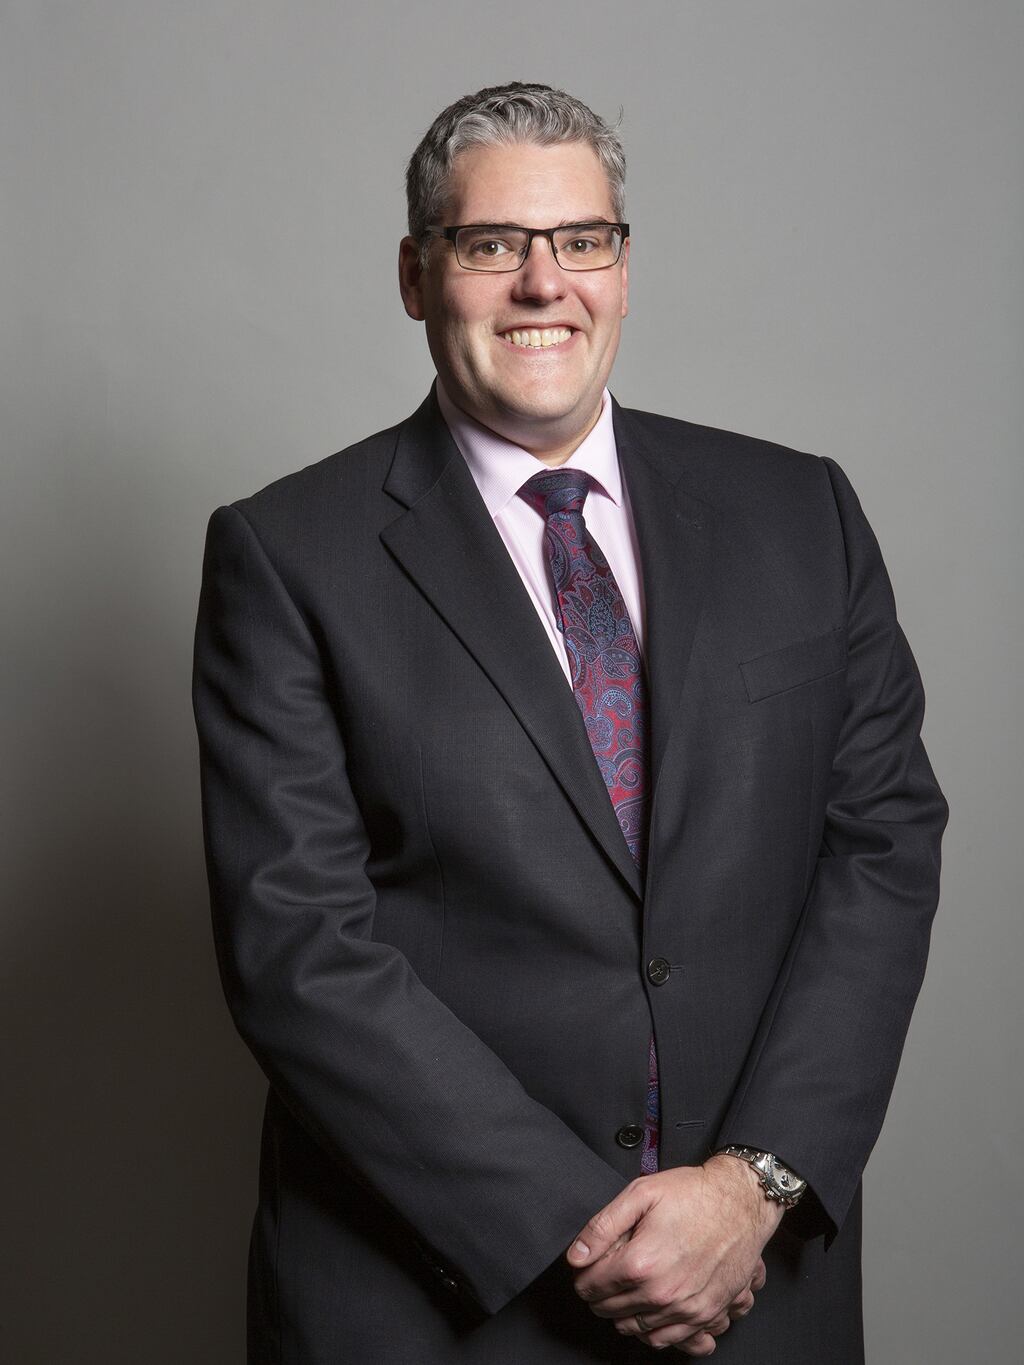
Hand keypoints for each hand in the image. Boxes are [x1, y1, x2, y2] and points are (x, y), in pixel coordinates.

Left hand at [566, 1155, 782, 1353]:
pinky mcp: (705, 1314)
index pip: (592, 1285)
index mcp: (641, 1262)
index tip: (587, 1268)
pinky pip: (667, 1339)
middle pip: (610, 1309)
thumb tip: (577, 1254)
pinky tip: (648, 1312)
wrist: (741, 1203)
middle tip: (604, 1276)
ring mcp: (685, 1308)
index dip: (584, 1275)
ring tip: (623, 1292)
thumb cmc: (694, 1194)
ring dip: (622, 1313)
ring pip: (635, 1328)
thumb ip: (603, 1226)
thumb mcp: (641, 1193)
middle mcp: (662, 1292)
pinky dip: (651, 1331)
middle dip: (599, 1294)